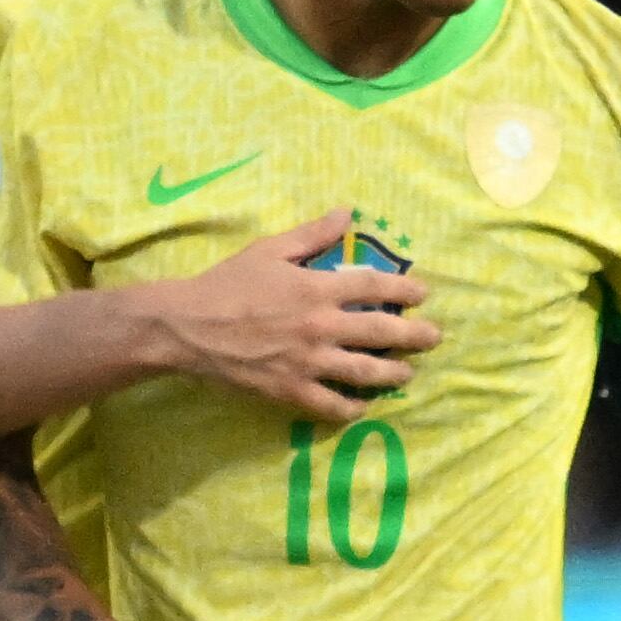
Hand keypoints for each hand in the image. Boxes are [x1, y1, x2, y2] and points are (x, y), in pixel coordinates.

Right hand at [146, 211, 436, 421]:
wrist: (186, 327)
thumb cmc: (226, 283)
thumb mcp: (270, 250)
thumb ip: (312, 235)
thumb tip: (347, 212)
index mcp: (317, 288)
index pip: (374, 286)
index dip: (404, 289)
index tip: (424, 294)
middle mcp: (320, 326)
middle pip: (381, 331)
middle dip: (414, 335)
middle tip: (434, 337)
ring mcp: (307, 361)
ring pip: (364, 371)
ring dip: (393, 373)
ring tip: (408, 374)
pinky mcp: (289, 390)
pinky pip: (330, 405)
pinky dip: (351, 408)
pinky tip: (363, 406)